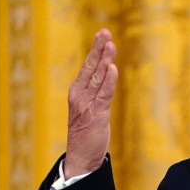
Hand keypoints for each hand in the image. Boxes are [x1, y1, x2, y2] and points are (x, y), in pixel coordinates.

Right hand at [65, 29, 117, 178]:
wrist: (81, 157)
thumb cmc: (87, 134)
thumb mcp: (90, 109)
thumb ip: (96, 93)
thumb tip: (107, 77)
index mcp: (77, 92)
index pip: (87, 67)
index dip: (95, 50)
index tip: (102, 34)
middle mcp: (80, 95)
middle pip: (91, 67)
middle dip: (99, 49)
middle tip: (105, 32)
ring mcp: (87, 105)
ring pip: (98, 78)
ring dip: (105, 60)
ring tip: (110, 45)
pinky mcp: (97, 115)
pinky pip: (104, 94)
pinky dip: (109, 81)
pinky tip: (112, 68)